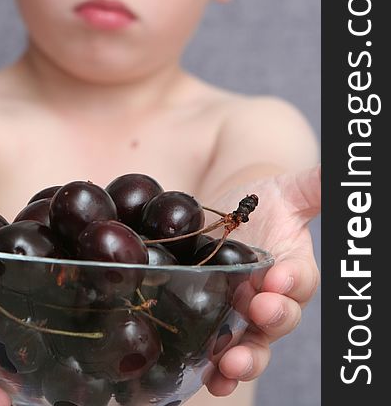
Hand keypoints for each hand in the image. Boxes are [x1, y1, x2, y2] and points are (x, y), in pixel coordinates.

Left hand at [204, 165, 320, 395]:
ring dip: (245, 359)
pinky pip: (221, 353)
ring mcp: (245, 315)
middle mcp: (273, 297)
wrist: (228, 216)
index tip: (277, 277)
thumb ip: (315, 187)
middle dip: (272, 319)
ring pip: (253, 345)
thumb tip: (340, 172)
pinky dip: (216, 370)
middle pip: (280, 318)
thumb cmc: (262, 203)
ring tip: (230, 364)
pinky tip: (208, 378)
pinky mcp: (218, 322)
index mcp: (292, 268)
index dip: (292, 281)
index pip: (301, 280)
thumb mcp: (287, 190)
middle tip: (259, 311)